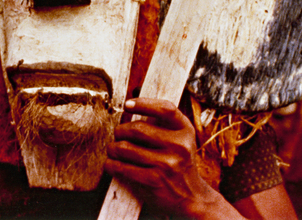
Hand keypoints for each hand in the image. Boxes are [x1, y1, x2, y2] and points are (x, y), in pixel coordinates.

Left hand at [105, 98, 220, 217]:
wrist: (191, 198)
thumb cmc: (179, 162)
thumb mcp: (181, 139)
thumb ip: (163, 123)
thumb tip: (131, 106)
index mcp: (186, 130)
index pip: (165, 109)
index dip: (144, 104)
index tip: (127, 105)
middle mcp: (179, 146)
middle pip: (137, 128)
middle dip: (120, 130)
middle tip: (117, 134)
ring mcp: (166, 164)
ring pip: (125, 148)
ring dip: (112, 148)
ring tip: (113, 149)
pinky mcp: (153, 181)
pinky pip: (121, 167)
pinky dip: (111, 164)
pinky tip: (111, 164)